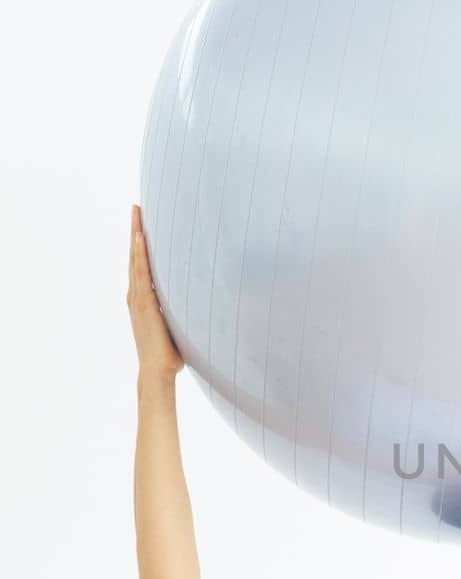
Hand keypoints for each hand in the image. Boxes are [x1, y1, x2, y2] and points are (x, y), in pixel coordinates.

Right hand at [128, 204, 183, 377]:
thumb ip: (185, 311)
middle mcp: (138, 296)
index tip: (143, 223)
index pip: (143, 264)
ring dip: (136, 236)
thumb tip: (205, 303)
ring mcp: (138, 299)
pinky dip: (139, 255)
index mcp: (145, 299)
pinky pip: (141, 274)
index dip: (142, 243)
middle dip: (136, 230)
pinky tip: (139, 238)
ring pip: (136, 260)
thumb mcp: (178, 325)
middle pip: (136, 256)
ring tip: (136, 213)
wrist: (159, 371)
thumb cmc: (170, 353)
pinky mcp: (144, 304)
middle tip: (137, 206)